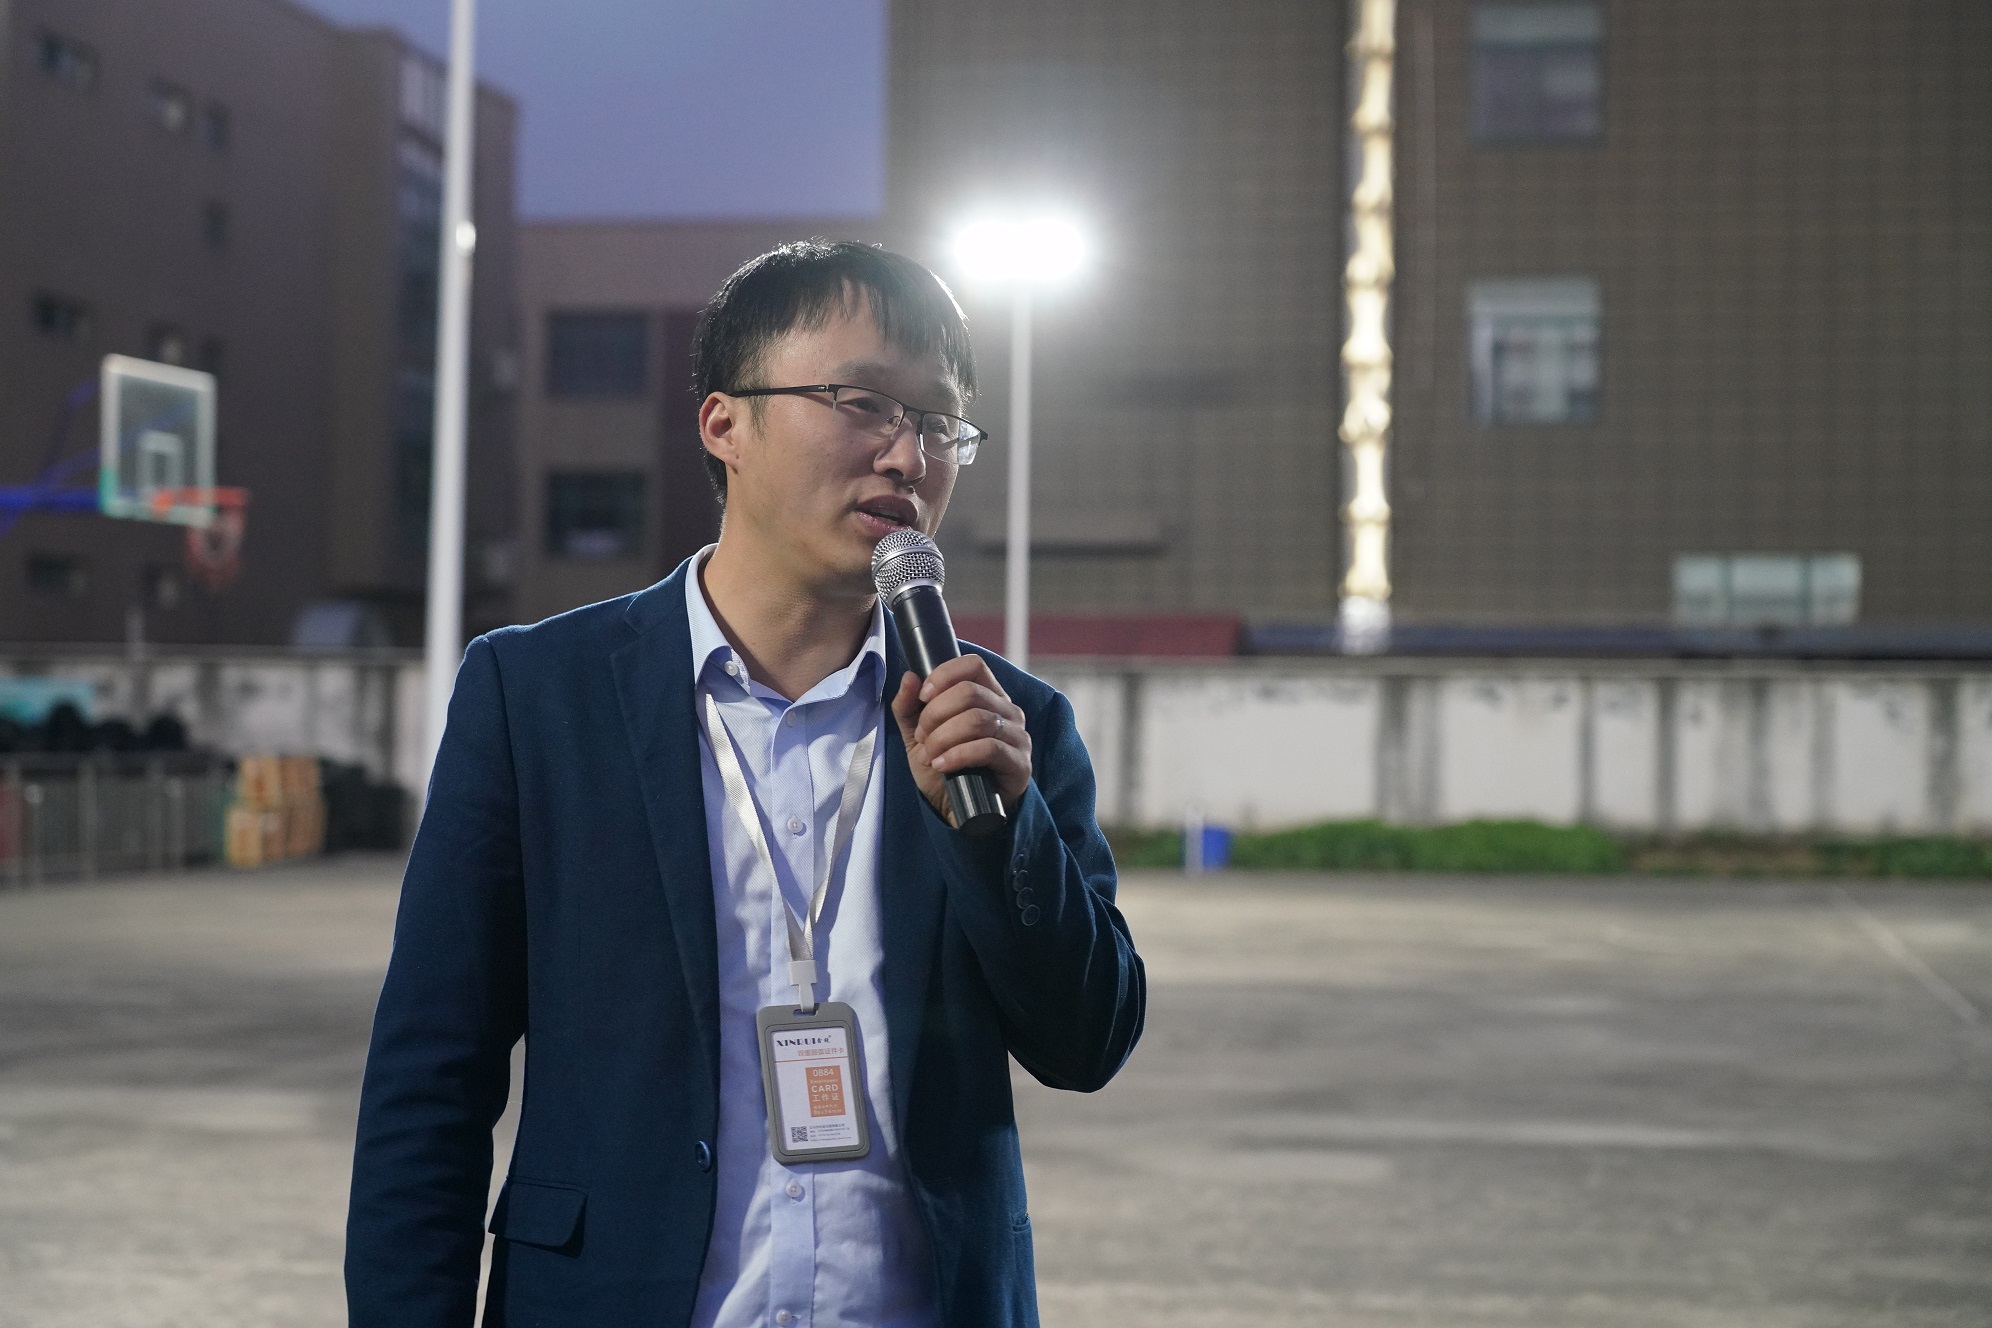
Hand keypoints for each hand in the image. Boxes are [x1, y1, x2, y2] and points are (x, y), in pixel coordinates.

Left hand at [890, 655, 1031, 824]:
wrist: (958, 812)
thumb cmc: (944, 769)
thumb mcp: (917, 737)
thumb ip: (909, 708)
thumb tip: (910, 677)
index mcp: (988, 696)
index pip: (973, 665)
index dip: (944, 675)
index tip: (922, 696)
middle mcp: (1008, 711)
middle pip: (970, 692)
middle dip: (935, 714)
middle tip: (921, 738)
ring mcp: (1017, 737)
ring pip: (978, 719)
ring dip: (943, 737)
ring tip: (929, 755)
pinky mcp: (1020, 764)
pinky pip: (989, 748)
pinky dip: (958, 755)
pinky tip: (942, 766)